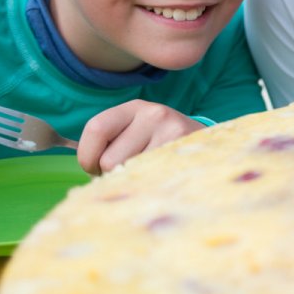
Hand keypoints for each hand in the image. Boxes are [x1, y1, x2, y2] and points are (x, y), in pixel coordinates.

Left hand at [76, 100, 204, 174]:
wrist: (208, 146)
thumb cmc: (160, 146)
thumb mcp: (137, 133)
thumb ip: (110, 142)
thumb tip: (85, 165)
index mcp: (134, 107)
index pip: (95, 128)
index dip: (87, 155)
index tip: (93, 167)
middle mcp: (153, 114)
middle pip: (109, 159)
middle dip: (110, 174)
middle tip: (126, 172)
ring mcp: (172, 132)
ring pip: (129, 173)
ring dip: (130, 180)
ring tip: (145, 172)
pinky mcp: (183, 152)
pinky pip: (149, 180)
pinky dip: (147, 186)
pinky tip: (157, 177)